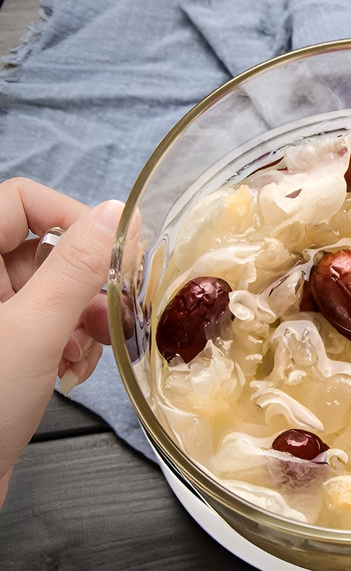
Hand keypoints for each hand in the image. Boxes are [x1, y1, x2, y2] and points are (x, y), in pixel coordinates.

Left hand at [0, 178, 122, 506]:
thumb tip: (119, 213)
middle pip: (42, 247)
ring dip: (81, 319)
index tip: (117, 253)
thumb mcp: (36, 330)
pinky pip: (44, 320)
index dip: (72, 217)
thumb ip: (78, 267)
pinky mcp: (0, 342)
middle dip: (84, 284)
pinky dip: (67, 341)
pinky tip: (71, 370)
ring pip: (50, 288)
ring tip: (86, 353)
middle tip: (111, 315)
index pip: (21, 200)